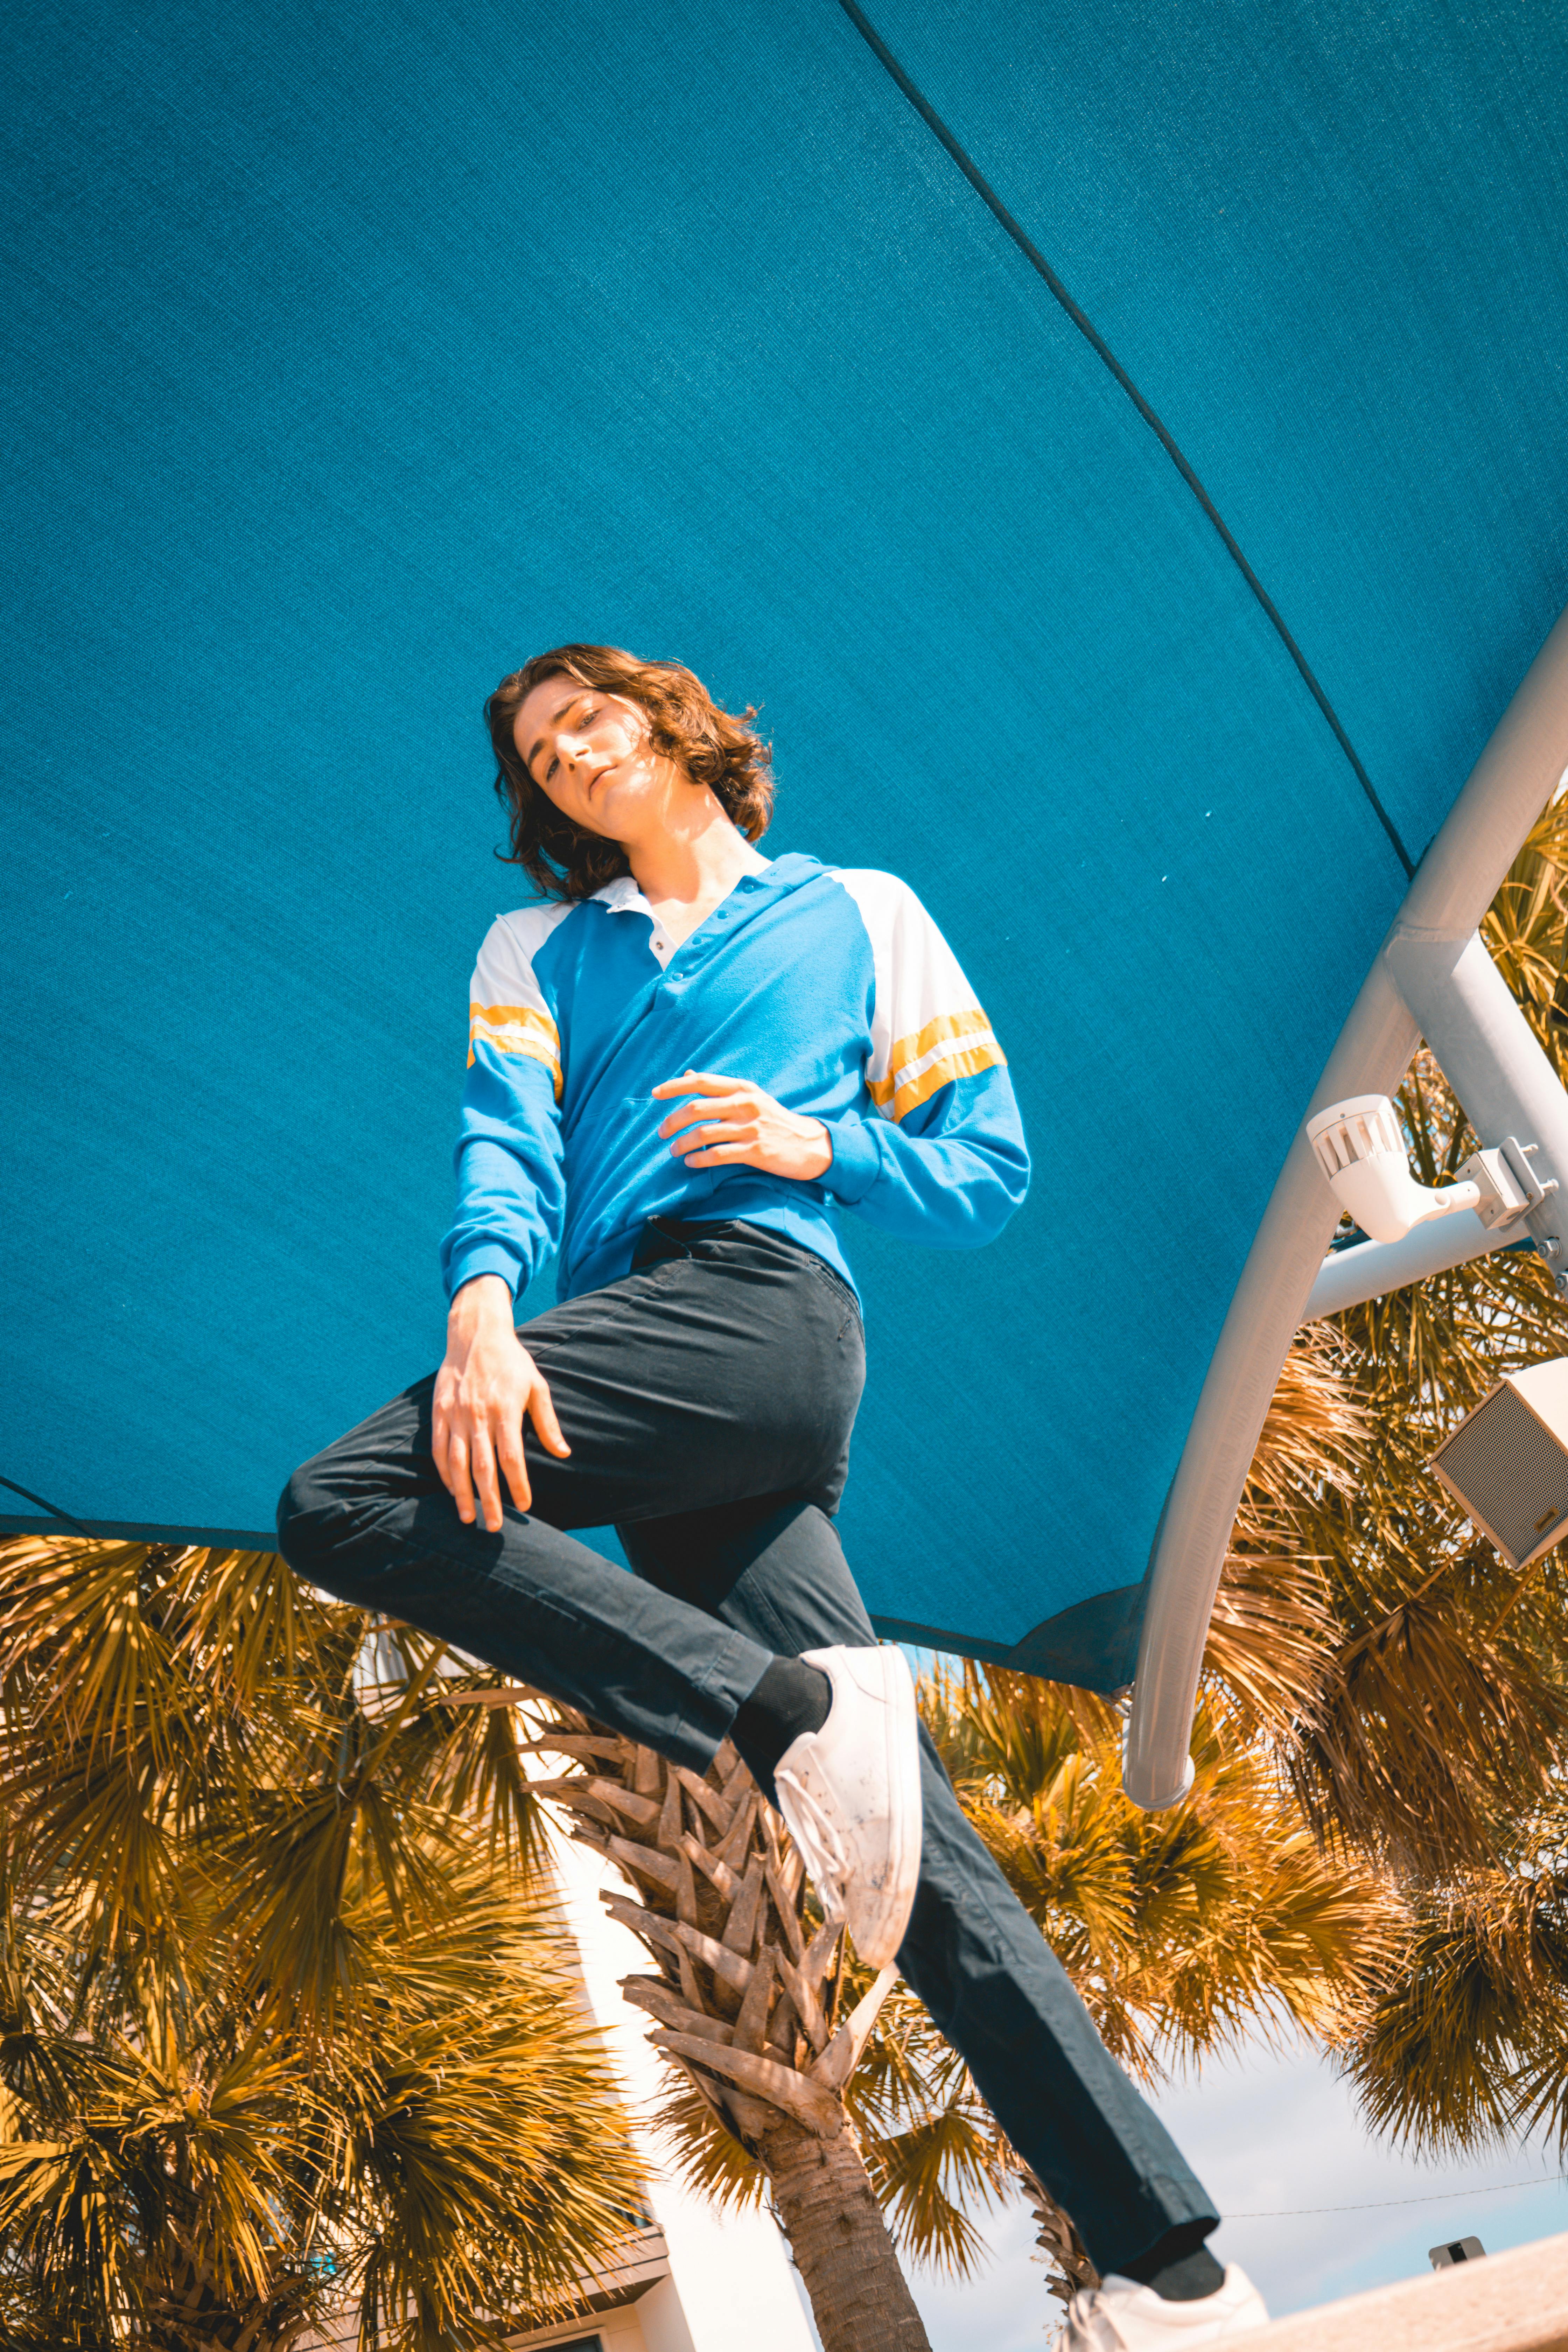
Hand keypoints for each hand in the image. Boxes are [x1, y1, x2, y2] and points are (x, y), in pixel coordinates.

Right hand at [433, 1274, 568, 1531]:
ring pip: (455, 1462)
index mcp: (506, 1409)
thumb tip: (564, 1453)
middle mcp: (478, 1415)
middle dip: (488, 1500)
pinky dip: (443, 1472)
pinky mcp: (439, 1411)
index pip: (511, 1456)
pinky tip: (451, 1489)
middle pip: (482, 1467)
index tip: (525, 1506)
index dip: (518, 1484)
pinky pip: (438, 1448)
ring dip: (461, 1493)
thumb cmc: (512, 1362)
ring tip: (467, 1517)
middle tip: (493, 1527)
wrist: (476, 1334)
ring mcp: (455, 1414)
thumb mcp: (537, 1386)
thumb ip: (547, 1422)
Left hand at [652, 1070, 832, 1180]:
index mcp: (743, 1088)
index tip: (655, 1093)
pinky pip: (718, 1155)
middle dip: (672, 1122)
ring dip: (682, 1144)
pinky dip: (699, 1160)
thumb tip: (689, 1074)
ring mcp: (751, 1128)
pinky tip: (691, 1163)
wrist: (809, 1145)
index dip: (675, 1086)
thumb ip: (720, 1088)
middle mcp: (746, 1104)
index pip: (701, 1082)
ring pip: (703, 1134)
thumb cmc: (774, 1120)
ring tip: (674, 1151)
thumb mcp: (751, 1097)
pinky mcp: (755, 1150)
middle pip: (696, 1109)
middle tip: (662, 1134)